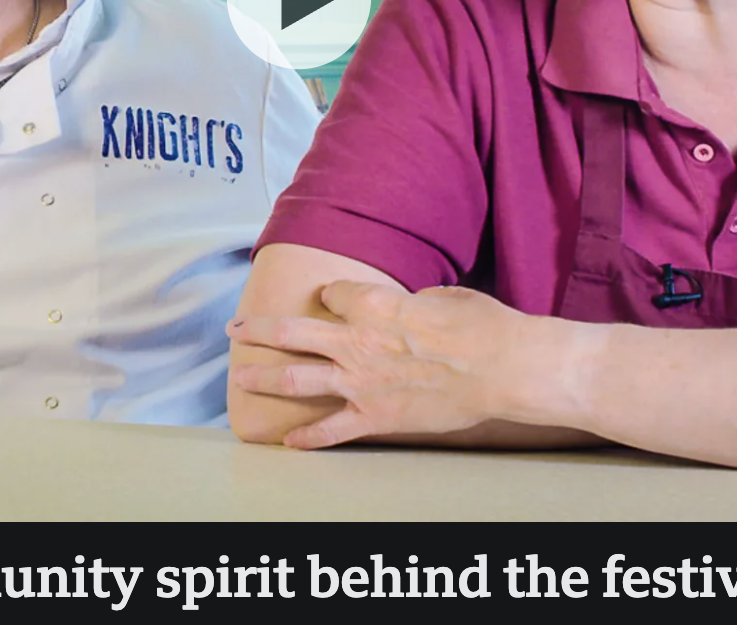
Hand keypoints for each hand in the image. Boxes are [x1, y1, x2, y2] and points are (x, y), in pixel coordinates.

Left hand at [228, 281, 534, 449]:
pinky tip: (287, 442)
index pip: (334, 294)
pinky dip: (306, 438)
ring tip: (239, 377)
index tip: (328, 298)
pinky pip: (330, 429)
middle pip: (292, 331)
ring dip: (262, 377)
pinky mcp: (372, 416)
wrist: (500, 367)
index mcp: (374, 304)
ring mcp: (359, 381)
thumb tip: (414, 307)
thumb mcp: (446, 298)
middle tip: (237, 329)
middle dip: (258, 329)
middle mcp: (355, 340)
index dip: (330, 296)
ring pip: (295, 378)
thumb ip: (417, 302)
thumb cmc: (481, 326)